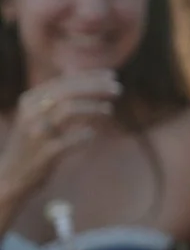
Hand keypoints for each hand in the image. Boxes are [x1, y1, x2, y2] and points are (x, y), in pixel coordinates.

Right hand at [0, 69, 118, 197]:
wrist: (11, 177)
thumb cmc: (31, 143)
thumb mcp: (37, 115)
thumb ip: (56, 96)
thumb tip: (79, 72)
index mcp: (30, 100)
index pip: (64, 81)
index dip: (91, 77)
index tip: (112, 76)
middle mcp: (31, 113)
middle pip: (68, 92)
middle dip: (96, 88)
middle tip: (118, 89)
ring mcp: (37, 134)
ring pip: (69, 110)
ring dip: (94, 108)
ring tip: (109, 110)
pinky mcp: (44, 154)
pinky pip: (70, 140)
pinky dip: (85, 136)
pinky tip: (91, 135)